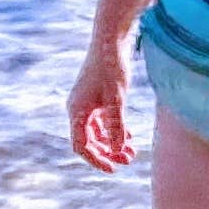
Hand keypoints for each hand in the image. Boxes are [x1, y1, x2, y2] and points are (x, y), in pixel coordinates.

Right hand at [68, 40, 134, 172]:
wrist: (111, 39)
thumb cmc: (112, 67)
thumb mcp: (116, 99)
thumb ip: (116, 125)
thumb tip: (116, 149)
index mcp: (77, 111)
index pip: (81, 145)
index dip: (96, 159)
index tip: (113, 169)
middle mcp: (78, 108)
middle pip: (88, 141)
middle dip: (107, 152)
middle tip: (128, 160)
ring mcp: (87, 102)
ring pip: (97, 131)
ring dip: (112, 143)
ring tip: (132, 151)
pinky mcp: (97, 95)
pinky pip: (102, 120)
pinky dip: (114, 130)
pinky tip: (129, 136)